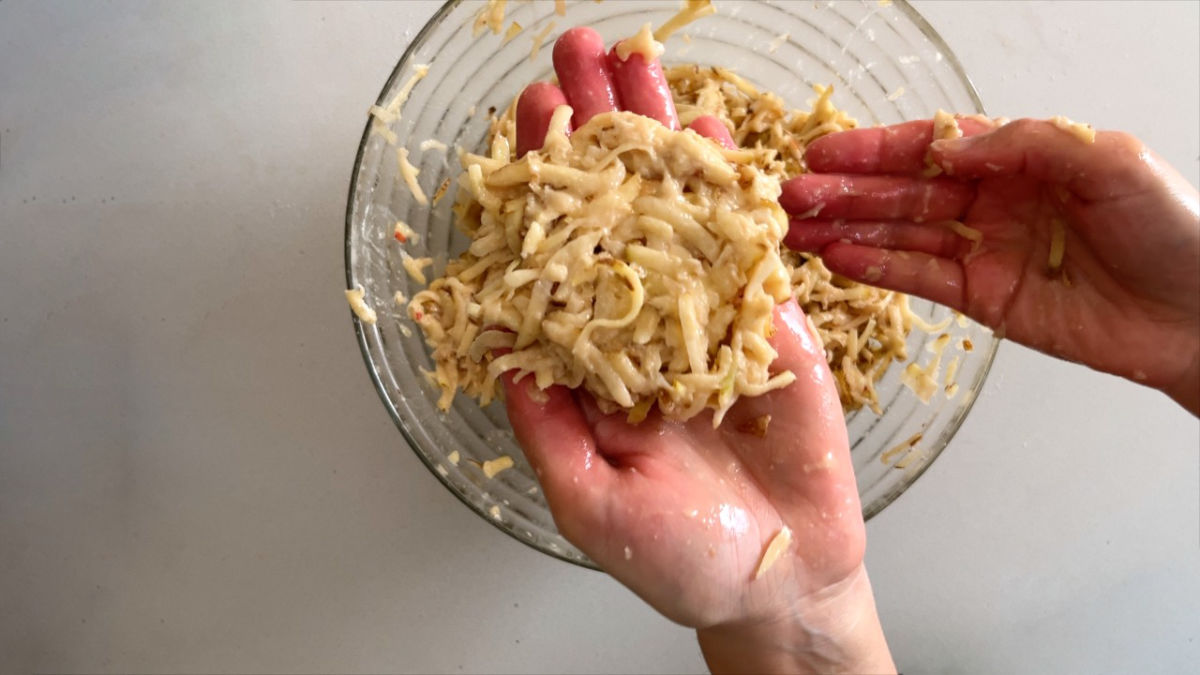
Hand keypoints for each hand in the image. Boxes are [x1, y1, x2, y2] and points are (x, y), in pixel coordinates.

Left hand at [506, 27, 894, 673]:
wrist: (783, 580)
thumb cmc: (681, 560)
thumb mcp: (590, 507)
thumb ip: (549, 433)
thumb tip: (508, 356)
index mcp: (594, 362)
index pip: (560, 257)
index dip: (543, 189)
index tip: (530, 120)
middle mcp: (644, 325)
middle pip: (616, 213)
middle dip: (597, 132)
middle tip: (579, 55)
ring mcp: (708, 318)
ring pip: (680, 213)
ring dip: (658, 139)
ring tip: (640, 63)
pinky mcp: (770, 327)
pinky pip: (749, 249)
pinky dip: (732, 190)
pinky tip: (710, 134)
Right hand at [781, 118, 1199, 413]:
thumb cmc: (1173, 230)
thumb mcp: (1109, 160)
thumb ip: (1027, 144)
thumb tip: (949, 146)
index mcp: (1023, 158)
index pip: (934, 146)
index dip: (877, 148)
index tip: (826, 150)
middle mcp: (994, 199)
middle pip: (905, 191)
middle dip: (847, 190)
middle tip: (791, 194)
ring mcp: (985, 249)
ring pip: (903, 234)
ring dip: (848, 230)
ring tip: (797, 230)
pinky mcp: (984, 298)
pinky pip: (921, 278)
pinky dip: (880, 269)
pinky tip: (841, 260)